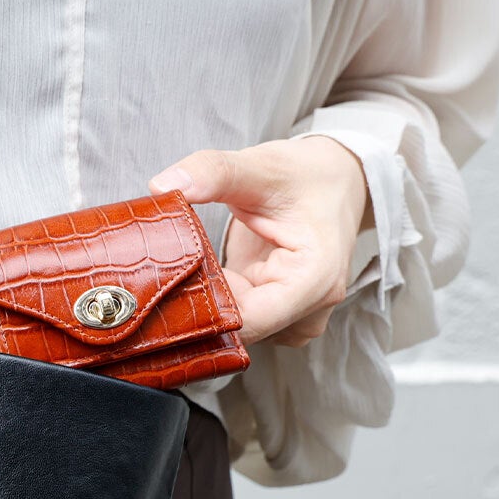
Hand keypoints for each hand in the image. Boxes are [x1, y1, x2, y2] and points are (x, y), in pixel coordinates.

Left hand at [149, 136, 374, 346]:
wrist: (337, 181)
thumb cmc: (305, 176)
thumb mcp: (260, 166)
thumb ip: (213, 172)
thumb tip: (161, 185)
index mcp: (315, 278)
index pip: (250, 321)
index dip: (205, 310)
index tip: (171, 283)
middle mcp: (311, 308)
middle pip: (241, 331)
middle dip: (203, 306)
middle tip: (169, 270)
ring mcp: (297, 316)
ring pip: (239, 331)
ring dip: (211, 305)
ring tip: (194, 265)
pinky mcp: (280, 314)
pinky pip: (243, 322)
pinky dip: (220, 303)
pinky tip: (209, 275)